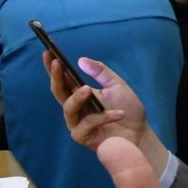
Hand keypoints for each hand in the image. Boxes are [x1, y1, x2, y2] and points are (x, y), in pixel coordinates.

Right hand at [44, 51, 166, 168]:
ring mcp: (77, 123)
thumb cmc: (127, 109)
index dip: (53, 67)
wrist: (140, 133)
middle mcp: (75, 108)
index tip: (47, 52)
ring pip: (68, 108)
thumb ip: (101, 72)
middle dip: (56, 76)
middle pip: (58, 92)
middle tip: (57, 63)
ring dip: (77, 98)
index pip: (62, 79)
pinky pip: (88, 124)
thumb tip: (81, 60)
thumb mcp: (117, 85)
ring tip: (87, 88)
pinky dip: (104, 117)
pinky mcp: (83, 136)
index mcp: (80, 93)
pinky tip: (119, 113)